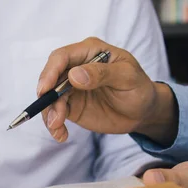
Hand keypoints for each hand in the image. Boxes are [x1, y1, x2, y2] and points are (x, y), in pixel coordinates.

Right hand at [37, 37, 177, 145]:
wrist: (142, 112)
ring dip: (49, 114)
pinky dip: (54, 125)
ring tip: (58, 129)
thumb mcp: (127, 77)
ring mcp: (71, 87)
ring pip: (50, 98)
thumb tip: (74, 75)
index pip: (62, 57)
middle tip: (53, 117)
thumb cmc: (139, 88)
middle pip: (51, 78)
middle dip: (47, 98)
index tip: (45, 90)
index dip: (50, 72)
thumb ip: (102, 73)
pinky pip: (55, 113)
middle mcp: (76, 67)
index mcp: (90, 52)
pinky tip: (61, 135)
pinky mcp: (70, 106)